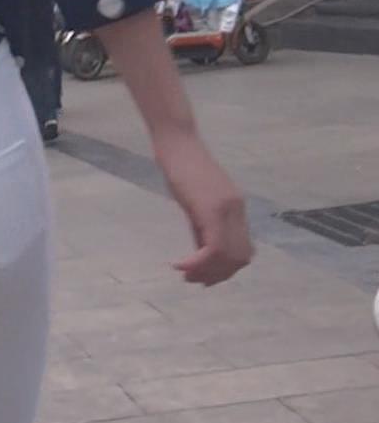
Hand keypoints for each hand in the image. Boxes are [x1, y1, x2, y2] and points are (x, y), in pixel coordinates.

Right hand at [154, 131, 252, 284]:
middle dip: (216, 275)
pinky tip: (180, 264)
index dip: (225, 270)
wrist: (178, 144)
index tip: (202, 276)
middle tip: (192, 279)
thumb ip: (202, 228)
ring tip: (185, 273)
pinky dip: (197, 263)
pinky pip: (213, 247)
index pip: (243, 251)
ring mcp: (227, 210)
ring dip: (206, 271)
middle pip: (239, 258)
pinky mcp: (212, 209)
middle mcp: (237, 211)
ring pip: (227, 256)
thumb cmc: (181, 169)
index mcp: (236, 209)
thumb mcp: (194, 204)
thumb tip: (202, 255)